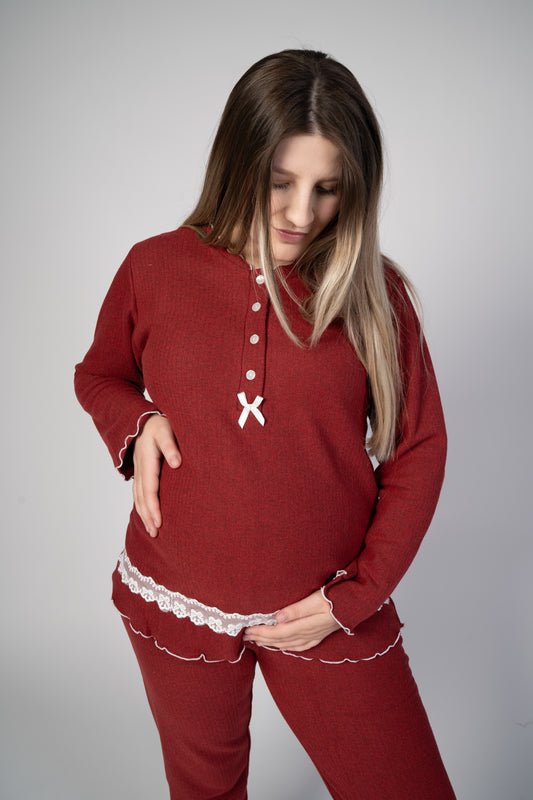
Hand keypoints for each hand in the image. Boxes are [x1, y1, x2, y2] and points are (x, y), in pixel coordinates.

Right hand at [132, 414, 180, 536]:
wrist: (143, 418)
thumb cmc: (158, 424)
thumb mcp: (165, 430)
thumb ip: (170, 446)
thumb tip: (177, 463)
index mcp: (147, 461)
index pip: (151, 489)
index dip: (154, 507)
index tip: (159, 522)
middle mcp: (140, 468)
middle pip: (142, 497)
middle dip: (148, 516)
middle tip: (155, 533)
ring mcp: (138, 470)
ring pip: (138, 496)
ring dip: (144, 514)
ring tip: (151, 530)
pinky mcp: (140, 470)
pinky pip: (138, 492)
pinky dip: (141, 505)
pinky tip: (145, 514)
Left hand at [243, 589, 340, 651]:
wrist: (355, 604)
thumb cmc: (336, 598)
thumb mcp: (315, 599)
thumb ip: (296, 609)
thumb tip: (277, 618)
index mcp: (305, 625)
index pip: (277, 632)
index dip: (261, 632)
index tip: (248, 630)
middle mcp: (308, 634)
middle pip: (280, 640)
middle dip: (261, 639)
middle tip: (245, 637)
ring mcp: (314, 636)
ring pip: (288, 644)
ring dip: (272, 644)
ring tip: (258, 642)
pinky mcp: (319, 635)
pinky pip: (300, 646)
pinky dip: (288, 647)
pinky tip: (283, 647)